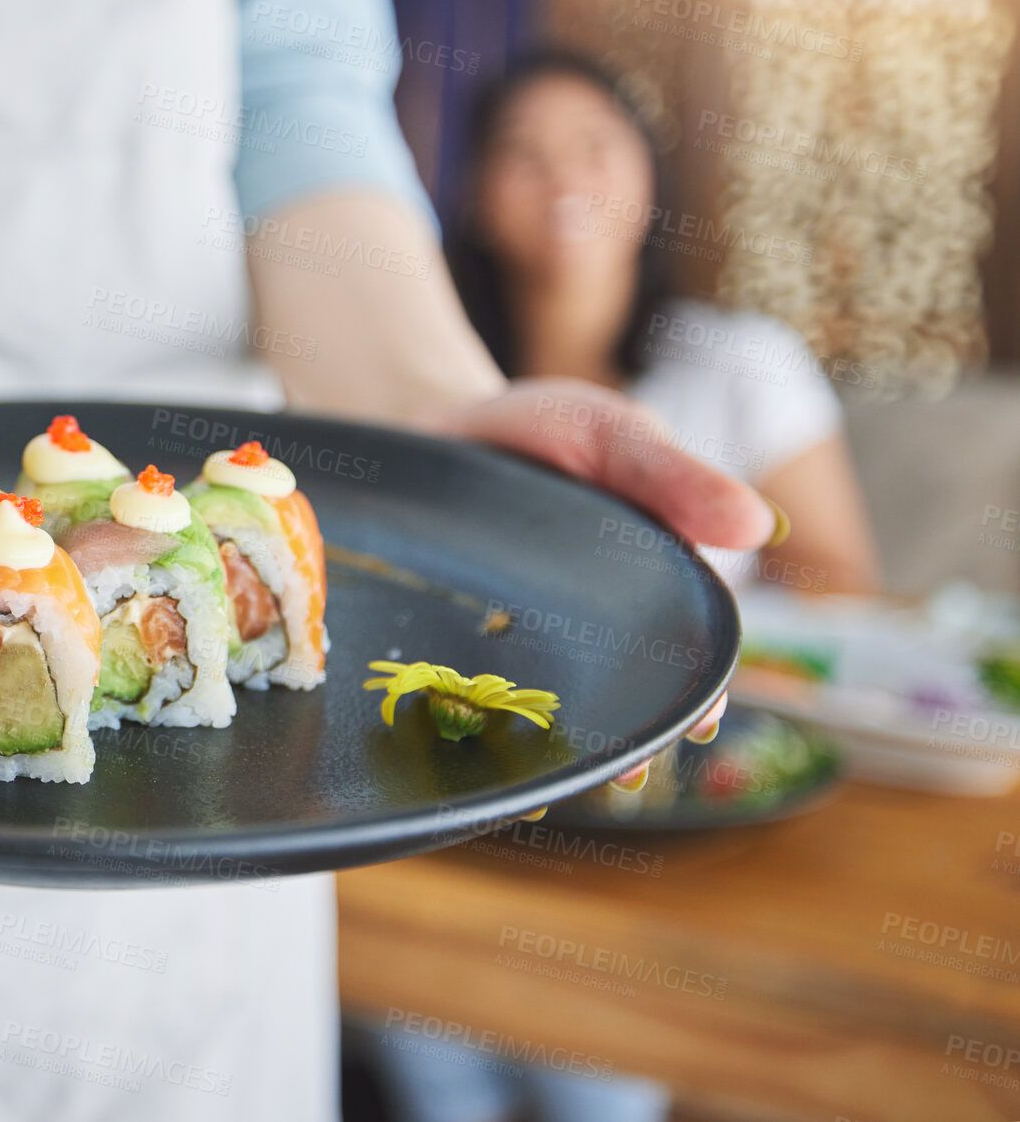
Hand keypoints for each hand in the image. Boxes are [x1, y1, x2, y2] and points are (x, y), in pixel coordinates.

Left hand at [437, 378, 765, 784]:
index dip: (695, 689)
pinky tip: (468, 760)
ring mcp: (522, 638)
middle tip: (629, 771)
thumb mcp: (617, 438)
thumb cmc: (550, 431)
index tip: (700, 723)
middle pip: (618, 691)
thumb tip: (757, 525)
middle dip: (629, 736)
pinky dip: (472, 724)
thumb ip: (676, 478)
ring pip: (545, 705)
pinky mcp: (457, 642)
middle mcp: (590, 625)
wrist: (446, 422)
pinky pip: (469, 692)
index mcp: (648, 583)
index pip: (683, 648)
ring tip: (553, 781)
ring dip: (554, 746)